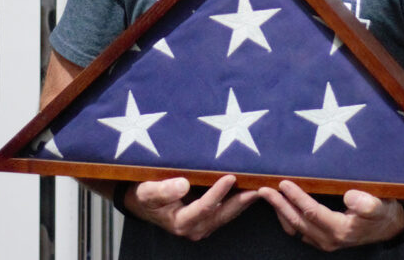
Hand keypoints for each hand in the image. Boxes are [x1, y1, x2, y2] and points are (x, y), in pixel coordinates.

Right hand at [125, 174, 258, 241]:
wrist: (141, 202)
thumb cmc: (143, 195)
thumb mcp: (146, 192)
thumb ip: (162, 190)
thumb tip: (182, 184)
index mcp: (181, 223)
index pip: (205, 208)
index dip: (218, 192)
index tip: (230, 176)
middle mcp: (196, 228)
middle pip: (224, 214)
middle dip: (243, 200)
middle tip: (260, 185)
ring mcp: (204, 225)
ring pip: (229, 213)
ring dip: (245, 199)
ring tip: (261, 184)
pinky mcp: (208, 218)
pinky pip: (227, 210)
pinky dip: (239, 198)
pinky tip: (250, 186)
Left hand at [258, 180, 403, 250]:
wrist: (389, 227)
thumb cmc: (383, 212)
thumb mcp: (380, 205)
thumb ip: (366, 203)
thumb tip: (349, 196)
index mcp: (340, 230)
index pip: (311, 212)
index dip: (296, 197)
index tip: (283, 183)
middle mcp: (328, 239)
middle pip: (297, 221)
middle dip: (279, 205)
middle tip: (264, 189)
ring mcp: (324, 241)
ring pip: (294, 227)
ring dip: (280, 212)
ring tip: (268, 196)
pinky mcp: (322, 239)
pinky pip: (298, 230)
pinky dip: (287, 218)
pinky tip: (281, 206)